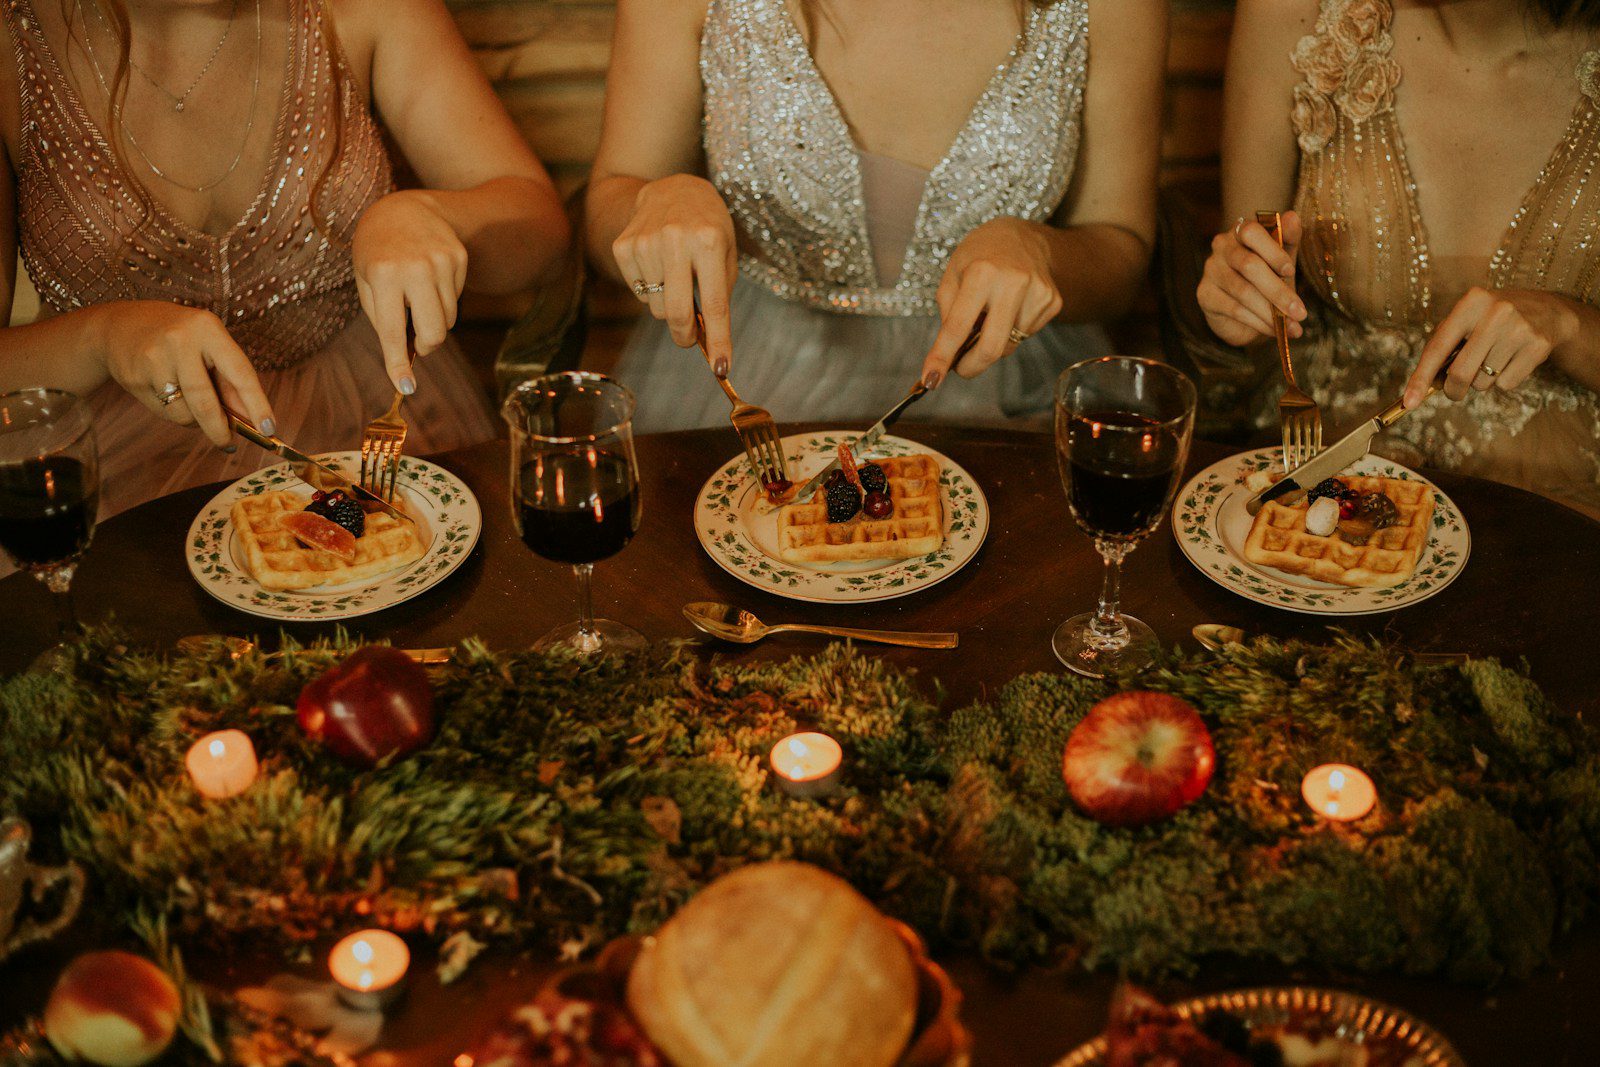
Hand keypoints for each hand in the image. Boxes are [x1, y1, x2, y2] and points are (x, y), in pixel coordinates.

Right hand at [98, 301, 274, 446]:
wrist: (119, 327)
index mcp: (208, 329)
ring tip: (191, 402)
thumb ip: (230, 380)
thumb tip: (253, 420)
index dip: (257, 404)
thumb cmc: (178, 338)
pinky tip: (167, 391)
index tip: (270, 428)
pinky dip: (174, 411)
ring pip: (184, 412)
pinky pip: (165, 411)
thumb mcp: (209, 346)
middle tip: (230, 444)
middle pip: (206, 400)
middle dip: (221, 429)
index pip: (239, 372)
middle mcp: (180, 342)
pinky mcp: (135, 378)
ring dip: (195, 420)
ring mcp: (154, 360)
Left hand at [352, 190, 469, 393]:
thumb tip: (406, 356)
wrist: (404, 209)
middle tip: (418, 341)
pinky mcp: (459, 258)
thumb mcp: (366, 281)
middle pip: (435, 332)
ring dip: (434, 320)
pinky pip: (457, 298)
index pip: (393, 330)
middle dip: (428, 345)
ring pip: (449, 319)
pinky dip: (444, 299)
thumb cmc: (377, 252)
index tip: (405, 387)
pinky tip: (430, 278)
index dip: (397, 363)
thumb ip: (383, 318)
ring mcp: (442, 262)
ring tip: (418, 297)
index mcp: (384, 275)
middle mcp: (415, 268)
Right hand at [611, 174, 738, 375]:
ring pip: (655, 307)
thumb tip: (707, 340)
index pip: (715, 304)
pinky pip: (638, 292)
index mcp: (709, 241)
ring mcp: (646, 242)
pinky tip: (658, 265)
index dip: (719, 340)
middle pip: (677, 313)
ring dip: (667, 305)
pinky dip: (649, 289)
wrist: (673, 189)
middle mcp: (676, 239)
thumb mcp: (727, 251)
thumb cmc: (708, 227)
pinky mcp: (623, 246)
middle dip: (685, 336)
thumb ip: (720, 293)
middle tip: (690, 339)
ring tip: (675, 277)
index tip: (721, 368)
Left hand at [921, 218, 1062, 387]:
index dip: (942, 356)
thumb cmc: (980, 255)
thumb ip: (948, 313)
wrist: (1022, 236)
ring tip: (991, 312)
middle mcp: (1013, 282)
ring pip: (1009, 344)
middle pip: (992, 348)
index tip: (931, 379)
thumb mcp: (953, 274)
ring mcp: (1038, 293)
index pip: (958, 326)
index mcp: (982, 273)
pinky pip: (1025, 335)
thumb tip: (950, 355)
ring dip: (993, 340)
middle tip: (960, 368)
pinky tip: (1011, 306)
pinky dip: (1012, 330)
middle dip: (971, 366)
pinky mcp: (1053, 302)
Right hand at [1196, 211, 1306, 345]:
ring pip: (1243, 291)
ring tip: (1293, 326)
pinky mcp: (1204, 295)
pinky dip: (1258, 322)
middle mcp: (1221, 247)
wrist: (1243, 312)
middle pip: (1248, 265)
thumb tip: (1292, 217)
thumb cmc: (1266, 279)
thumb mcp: (1282, 260)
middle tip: (1300, 312)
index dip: (1272, 251)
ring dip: (1270, 312)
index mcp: (1241, 232)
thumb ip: (1288, 240)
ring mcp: (1210, 271)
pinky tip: (1273, 331)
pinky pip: (1234, 309)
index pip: (1252, 232)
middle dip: (1278, 291)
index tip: (1290, 271)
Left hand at [1405, 287, 1578, 406]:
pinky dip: (1503, 379)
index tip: (1409, 402)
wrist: (1549, 311)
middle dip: (1452, 390)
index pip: (1437, 348)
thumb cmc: (1494, 319)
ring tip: (1494, 358)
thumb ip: (1444, 343)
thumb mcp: (1468, 317)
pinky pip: (1506, 384)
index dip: (1421, 377)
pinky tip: (1512, 359)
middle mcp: (1496, 312)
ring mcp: (1519, 329)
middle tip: (1454, 391)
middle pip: (1460, 373)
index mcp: (1471, 302)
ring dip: (1482, 380)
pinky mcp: (1538, 346)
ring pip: (1483, 382)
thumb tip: (1422, 383)